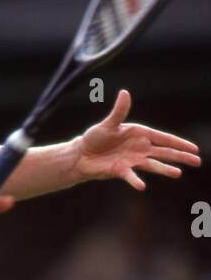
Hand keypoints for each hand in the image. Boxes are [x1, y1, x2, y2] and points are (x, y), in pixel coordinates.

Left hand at [76, 89, 200, 190]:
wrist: (81, 155)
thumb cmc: (95, 137)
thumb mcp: (108, 124)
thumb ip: (119, 111)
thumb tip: (125, 93)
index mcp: (140, 134)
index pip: (164, 139)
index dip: (179, 143)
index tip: (194, 149)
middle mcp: (140, 148)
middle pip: (165, 153)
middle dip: (181, 156)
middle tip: (197, 161)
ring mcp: (132, 161)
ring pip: (153, 165)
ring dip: (165, 169)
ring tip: (178, 174)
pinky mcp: (121, 171)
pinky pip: (131, 176)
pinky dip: (135, 181)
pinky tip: (142, 187)